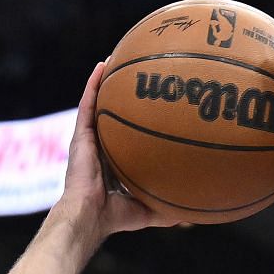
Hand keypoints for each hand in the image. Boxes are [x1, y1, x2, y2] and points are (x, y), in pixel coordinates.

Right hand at [55, 61, 174, 242]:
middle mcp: (100, 147)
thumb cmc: (114, 217)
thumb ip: (167, 207)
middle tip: (137, 74)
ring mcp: (88, 140)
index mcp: (114, 162)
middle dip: (121, 95)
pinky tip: (102, 65)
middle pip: (112, 114)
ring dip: (105, 81)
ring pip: (98, 104)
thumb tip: (194, 214)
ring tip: (117, 57)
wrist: (89, 216)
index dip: (136, 120)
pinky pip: (87, 104)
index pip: (126, 135)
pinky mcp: (80, 136)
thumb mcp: (148, 210)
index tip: (152, 103)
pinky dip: (93, 84)